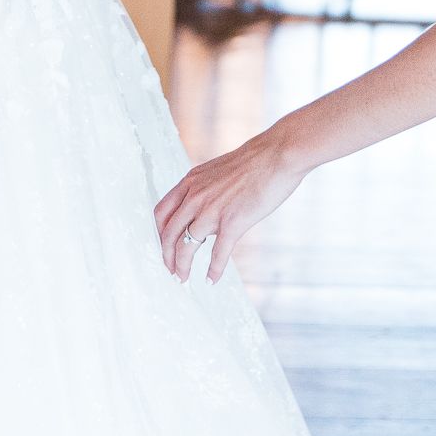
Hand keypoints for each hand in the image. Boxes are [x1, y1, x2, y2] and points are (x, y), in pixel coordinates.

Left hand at [152, 129, 312, 283]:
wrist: (276, 155)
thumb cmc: (252, 162)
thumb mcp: (216, 171)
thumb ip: (203, 190)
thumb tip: (200, 210)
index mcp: (190, 182)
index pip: (161, 213)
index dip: (158, 234)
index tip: (163, 247)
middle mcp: (195, 196)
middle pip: (169, 234)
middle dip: (167, 256)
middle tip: (170, 270)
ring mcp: (212, 210)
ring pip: (187, 246)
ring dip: (182, 266)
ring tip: (183, 279)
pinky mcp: (233, 222)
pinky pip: (217, 253)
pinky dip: (213, 270)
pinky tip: (211, 280)